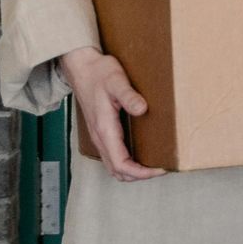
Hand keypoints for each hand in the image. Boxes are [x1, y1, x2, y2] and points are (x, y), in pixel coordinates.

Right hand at [60, 48, 159, 181]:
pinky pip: (112, 156)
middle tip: (161, 168)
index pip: (121, 164)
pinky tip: (140, 152)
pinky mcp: (100, 131)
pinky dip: (126, 162)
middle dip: (139, 176)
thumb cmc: (98, 73)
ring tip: (153, 164)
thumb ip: (129, 96)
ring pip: (113, 166)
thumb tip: (142, 109)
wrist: (81, 67)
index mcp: (104, 129)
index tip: (160, 169)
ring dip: (132, 171)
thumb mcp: (116, 81)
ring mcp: (98, 136)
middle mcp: (99, 137)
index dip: (141, 173)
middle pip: (117, 171)